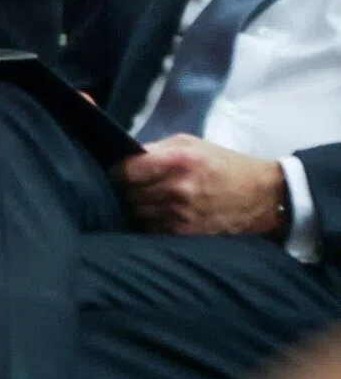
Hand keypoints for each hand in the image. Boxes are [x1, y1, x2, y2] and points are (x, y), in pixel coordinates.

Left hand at [119, 134, 285, 236]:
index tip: (116, 169)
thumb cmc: (223, 164)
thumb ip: (157, 148)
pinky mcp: (187, 235)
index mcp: (178, 161)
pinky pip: (153, 228)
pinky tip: (157, 212)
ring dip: (136, 205)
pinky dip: (150, 220)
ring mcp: (182, 216)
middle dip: (124, 188)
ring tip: (143, 197)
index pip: (128, 170)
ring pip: (138, 212)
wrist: (262, 197)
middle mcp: (178, 190)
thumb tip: (128, 157)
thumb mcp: (190, 144)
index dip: (117, 170)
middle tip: (128, 184)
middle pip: (129, 193)